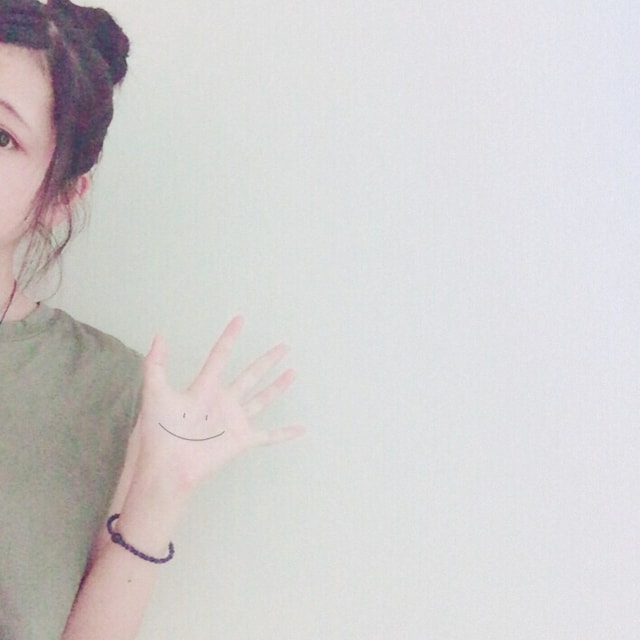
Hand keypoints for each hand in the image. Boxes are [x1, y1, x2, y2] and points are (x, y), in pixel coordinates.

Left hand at [131, 316, 303, 491]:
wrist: (167, 465)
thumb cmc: (159, 432)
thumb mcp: (155, 393)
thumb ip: (155, 364)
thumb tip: (159, 336)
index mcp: (205, 388)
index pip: (220, 356)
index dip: (230, 338)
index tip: (239, 319)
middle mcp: (223, 401)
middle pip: (250, 375)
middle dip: (267, 361)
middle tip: (283, 347)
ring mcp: (234, 421)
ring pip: (262, 399)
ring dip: (277, 387)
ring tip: (292, 373)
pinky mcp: (242, 440)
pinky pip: (269, 437)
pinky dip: (285, 433)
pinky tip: (300, 428)